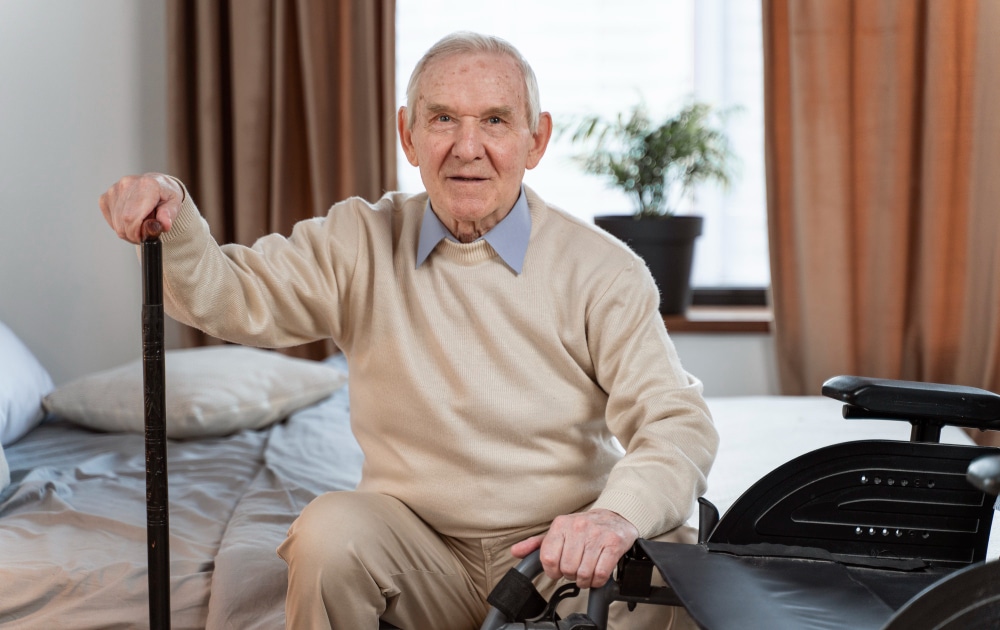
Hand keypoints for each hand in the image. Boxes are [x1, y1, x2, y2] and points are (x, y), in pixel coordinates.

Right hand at [99, 173, 183, 243]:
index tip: (144, 238)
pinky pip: (111, 220)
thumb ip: (169, 214)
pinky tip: (131, 220)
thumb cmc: (165, 195)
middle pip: (122, 221)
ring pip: (116, 223)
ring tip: (140, 225)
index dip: (136, 233)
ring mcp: (114, 190)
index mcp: (146, 185)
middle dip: (133, 234)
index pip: (131, 216)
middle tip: (144, 233)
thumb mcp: (175, 204)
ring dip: (128, 231)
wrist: (156, 184)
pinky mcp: (106, 196)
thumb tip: (164, 225)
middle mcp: (127, 184)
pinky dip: (120, 225)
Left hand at [510, 508, 638, 588]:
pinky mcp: (614, 543)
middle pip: (567, 568)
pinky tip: (597, 575)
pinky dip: (597, 581)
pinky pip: (601, 573)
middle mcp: (578, 527)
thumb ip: (536, 544)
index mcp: (561, 524)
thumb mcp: (558, 531)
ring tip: (586, 574)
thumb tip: (515, 552)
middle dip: (570, 575)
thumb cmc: (583, 528)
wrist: (614, 516)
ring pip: (584, 573)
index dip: (552, 571)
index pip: (549, 558)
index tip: (558, 571)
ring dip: (584, 580)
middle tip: (575, 570)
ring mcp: (597, 535)